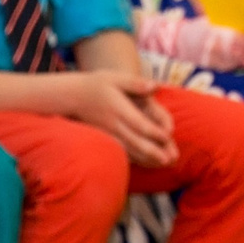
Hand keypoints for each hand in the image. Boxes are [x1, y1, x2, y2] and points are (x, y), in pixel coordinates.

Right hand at [65, 71, 179, 166]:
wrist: (73, 96)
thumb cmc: (98, 84)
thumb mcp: (117, 78)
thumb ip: (136, 83)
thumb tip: (155, 85)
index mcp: (119, 109)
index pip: (138, 123)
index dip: (153, 131)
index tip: (168, 137)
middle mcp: (113, 124)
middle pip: (135, 141)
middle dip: (152, 151)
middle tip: (170, 160)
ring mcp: (108, 134)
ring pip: (128, 150)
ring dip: (146, 158)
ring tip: (163, 164)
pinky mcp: (104, 139)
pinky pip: (121, 151)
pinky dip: (134, 159)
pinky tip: (147, 164)